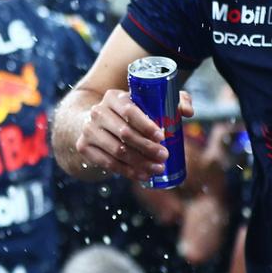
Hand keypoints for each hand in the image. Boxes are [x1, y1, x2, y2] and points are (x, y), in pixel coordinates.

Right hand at [75, 88, 193, 183]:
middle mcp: (98, 111)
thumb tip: (188, 112)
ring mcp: (88, 129)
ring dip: (140, 163)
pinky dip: (127, 171)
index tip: (162, 137)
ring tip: (157, 168)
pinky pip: (107, 163)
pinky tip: (142, 175)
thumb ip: (173, 101)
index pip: (130, 111)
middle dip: (147, 148)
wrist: (96, 123)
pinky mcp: (83, 146)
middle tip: (164, 157)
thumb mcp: (149, 102)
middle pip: (124, 133)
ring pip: (117, 151)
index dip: (146, 125)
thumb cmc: (131, 113)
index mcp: (113, 97)